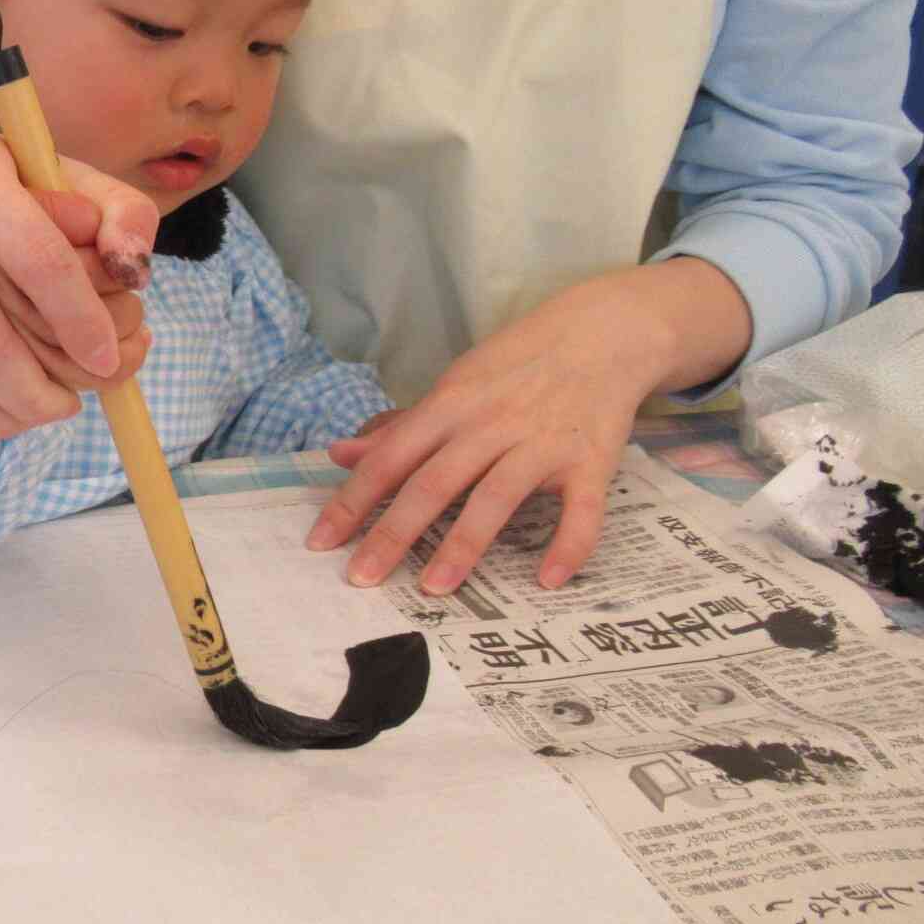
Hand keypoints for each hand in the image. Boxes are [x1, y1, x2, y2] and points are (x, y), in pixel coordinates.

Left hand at [304, 264, 746, 593]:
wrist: (601, 334)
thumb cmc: (515, 366)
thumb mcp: (452, 386)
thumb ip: (400, 428)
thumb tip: (340, 454)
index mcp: (449, 406)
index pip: (390, 458)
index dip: (353, 500)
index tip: (321, 541)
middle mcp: (490, 425)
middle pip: (433, 483)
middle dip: (393, 534)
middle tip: (361, 579)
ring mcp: (541, 444)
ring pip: (495, 499)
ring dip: (463, 546)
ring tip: (433, 589)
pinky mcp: (591, 462)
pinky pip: (582, 511)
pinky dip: (569, 546)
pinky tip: (548, 580)